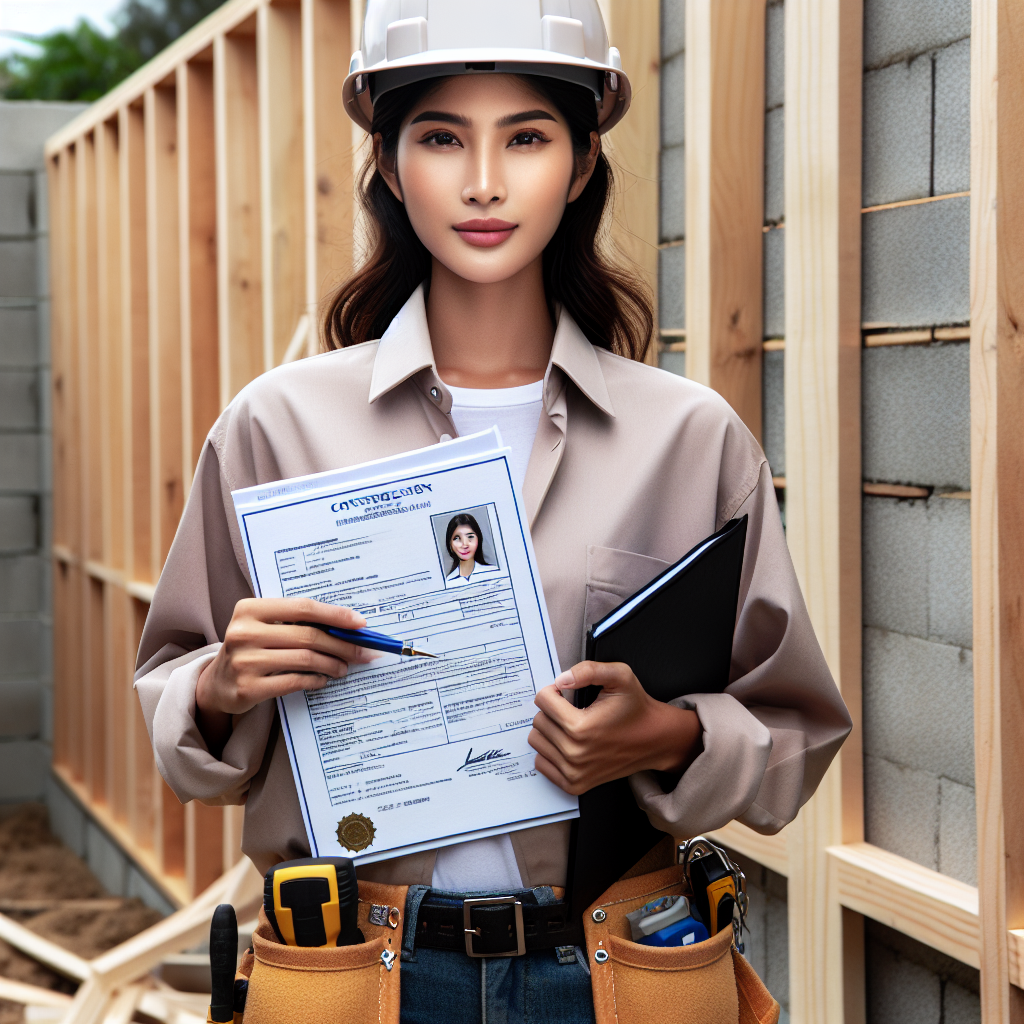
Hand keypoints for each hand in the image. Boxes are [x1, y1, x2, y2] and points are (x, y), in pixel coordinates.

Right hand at [195, 599, 377, 751]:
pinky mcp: (247, 688)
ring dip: (332, 664)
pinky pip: (294, 682)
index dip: (335, 615)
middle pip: (308, 635)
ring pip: (305, 659)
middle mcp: (244, 632)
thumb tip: (348, 626)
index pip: (302, 608)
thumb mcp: (265, 626)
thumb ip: (296, 622)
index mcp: (250, 609)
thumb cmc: (251, 648)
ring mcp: (244, 661)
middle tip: (361, 652)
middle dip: (341, 644)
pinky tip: (323, 679)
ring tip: (343, 668)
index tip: (360, 623)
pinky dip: (315, 680)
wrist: (217, 683)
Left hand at [528, 661, 702, 795]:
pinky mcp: (574, 785)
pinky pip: (541, 763)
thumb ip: (588, 670)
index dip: (555, 691)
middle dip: (552, 710)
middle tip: (573, 710)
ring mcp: (573, 772)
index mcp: (580, 727)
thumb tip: (561, 680)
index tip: (568, 693)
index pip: (542, 700)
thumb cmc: (636, 707)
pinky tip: (568, 743)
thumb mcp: (620, 676)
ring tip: (572, 726)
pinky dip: (550, 751)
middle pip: (538, 721)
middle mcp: (574, 753)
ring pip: (537, 741)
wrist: (654, 740)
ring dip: (550, 730)